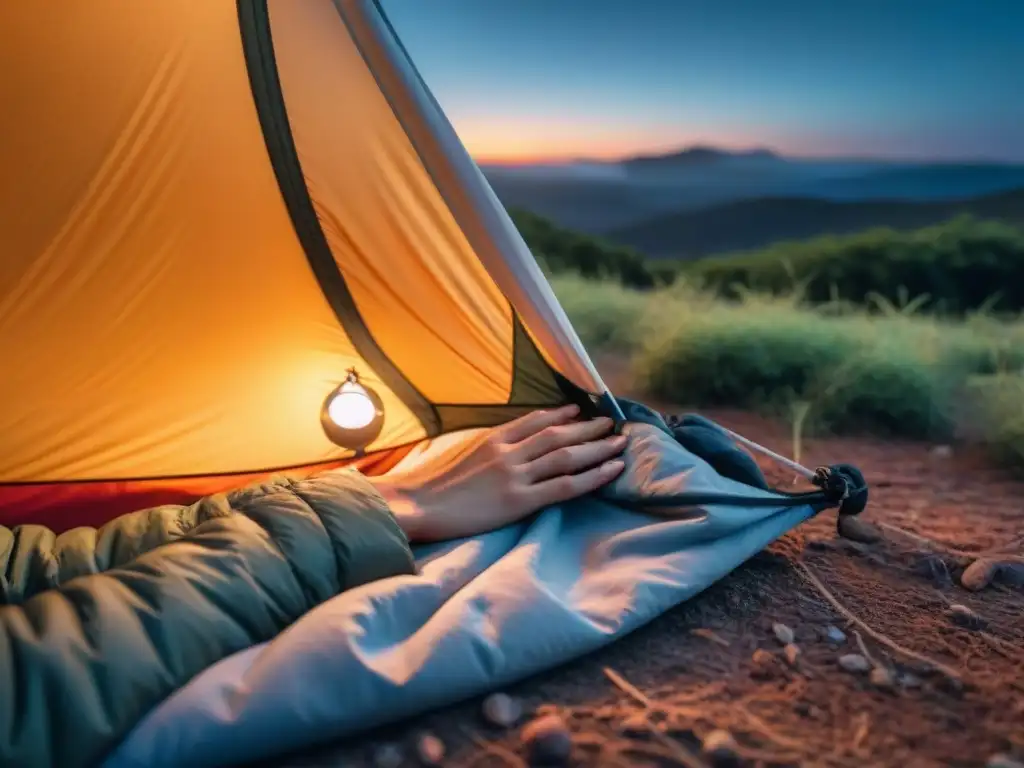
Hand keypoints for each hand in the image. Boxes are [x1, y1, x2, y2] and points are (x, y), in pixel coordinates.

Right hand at [370, 404, 626, 541]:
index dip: (562, 414)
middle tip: (611, 423)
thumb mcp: (456, 452)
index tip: (580, 410)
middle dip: (588, 427)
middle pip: (558, 433)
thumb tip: (494, 445)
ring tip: (620, 442)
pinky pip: (565, 485)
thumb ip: (480, 447)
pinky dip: (593, 475)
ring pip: (567, 455)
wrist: (416, 504)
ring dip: (597, 446)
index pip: (535, 420)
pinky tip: (612, 469)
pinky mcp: (519, 500)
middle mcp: (508, 450)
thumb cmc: (428, 483)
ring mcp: (516, 474)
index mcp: (492, 437)